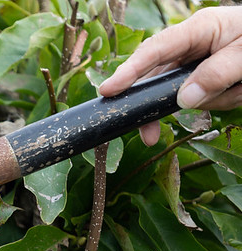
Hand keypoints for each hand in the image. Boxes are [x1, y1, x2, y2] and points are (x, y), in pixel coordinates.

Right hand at [99, 6, 241, 145]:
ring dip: (213, 101)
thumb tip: (184, 100)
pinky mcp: (208, 77)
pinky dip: (220, 103)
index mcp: (200, 29)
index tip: (109, 92)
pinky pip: (202, 99)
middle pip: (157, 78)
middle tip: (150, 136)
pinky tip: (240, 93)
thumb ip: (218, 73)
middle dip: (160, 106)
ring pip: (183, 94)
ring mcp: (199, 62)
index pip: (155, 51)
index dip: (129, 72)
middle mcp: (193, 44)